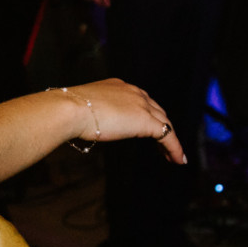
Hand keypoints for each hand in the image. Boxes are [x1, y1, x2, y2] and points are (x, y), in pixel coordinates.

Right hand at [68, 79, 184, 163]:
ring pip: (165, 123)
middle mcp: (134, 92)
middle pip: (157, 111)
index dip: (147, 115)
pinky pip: (167, 136)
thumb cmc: (70, 110)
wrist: (70, 109)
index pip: (140, 101)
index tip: (147, 128)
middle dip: (162, 127)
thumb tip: (93, 125)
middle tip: (163, 144)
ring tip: (174, 156)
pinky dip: (175, 148)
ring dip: (171, 140)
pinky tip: (178, 159)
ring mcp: (141, 105)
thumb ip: (96, 113)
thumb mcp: (86, 108)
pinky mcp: (145, 121)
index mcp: (119, 86)